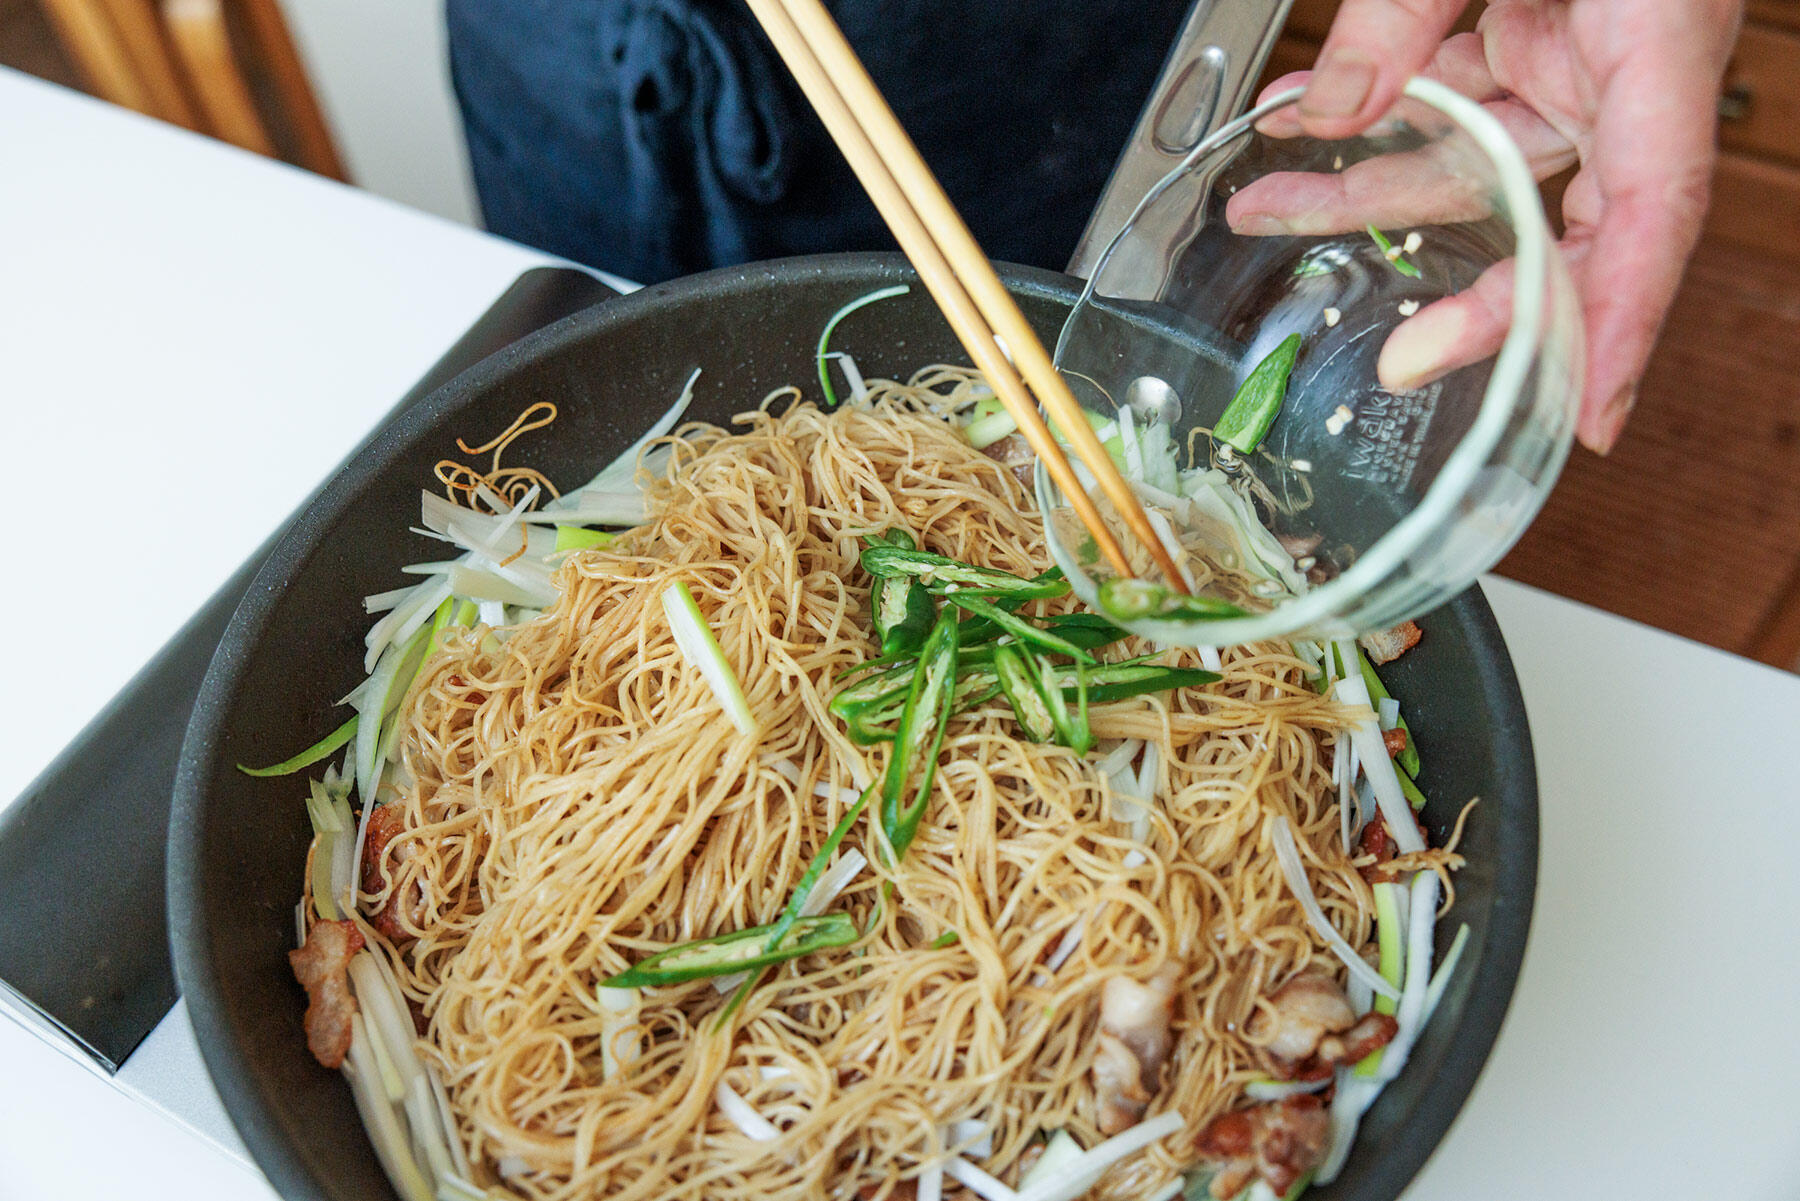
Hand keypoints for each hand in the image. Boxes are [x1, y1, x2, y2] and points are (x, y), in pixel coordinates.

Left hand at [1285, 0, 1742, 452]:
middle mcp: (1629, 65)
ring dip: (1372, 186)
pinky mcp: (1540, 29)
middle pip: (1567, 221)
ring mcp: (1582, 51)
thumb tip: (1333, 109)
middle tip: (1399, 359)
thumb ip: (1409, 8)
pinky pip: (1464, 97)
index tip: (1593, 415)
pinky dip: (1388, 110)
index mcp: (1659, 42)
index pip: (1651, 216)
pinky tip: (1309, 122)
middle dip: (1476, 295)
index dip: (1622, 325)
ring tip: (1269, 200)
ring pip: (1486, 162)